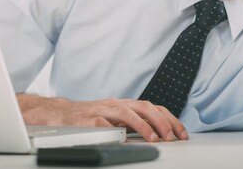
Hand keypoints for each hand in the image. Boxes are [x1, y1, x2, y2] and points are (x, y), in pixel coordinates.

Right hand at [16, 94, 188, 141]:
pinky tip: (122, 138)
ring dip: (143, 126)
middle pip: (144, 107)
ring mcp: (102, 110)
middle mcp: (117, 104)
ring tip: (154, 139)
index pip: (154, 107)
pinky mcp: (88, 120)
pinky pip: (102, 123)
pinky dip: (114, 130)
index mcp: (126, 104)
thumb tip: (160, 134)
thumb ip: (135, 123)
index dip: (170, 119)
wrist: (60, 114)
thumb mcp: (116, 118)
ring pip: (127, 113)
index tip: (182, 133)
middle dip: (162, 122)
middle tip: (172, 138)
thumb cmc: (90, 118)